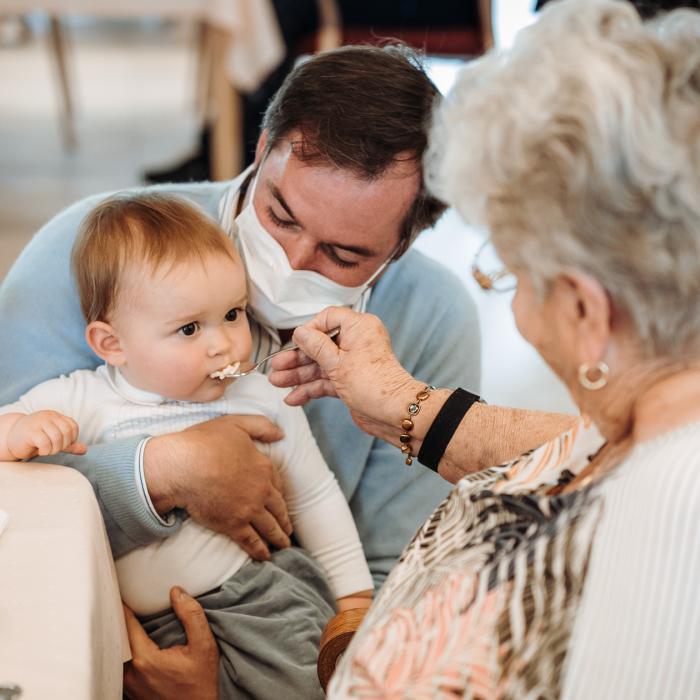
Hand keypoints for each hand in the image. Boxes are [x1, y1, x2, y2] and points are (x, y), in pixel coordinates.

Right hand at [7, 410, 86, 459]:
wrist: (10, 437)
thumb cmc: (35, 439)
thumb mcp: (54, 440)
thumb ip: (69, 444)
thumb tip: (85, 450)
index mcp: (56, 416)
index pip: (73, 426)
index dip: (71, 439)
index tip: (62, 445)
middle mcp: (48, 416)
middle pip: (67, 431)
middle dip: (64, 445)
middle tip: (54, 449)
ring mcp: (39, 422)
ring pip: (57, 438)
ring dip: (54, 449)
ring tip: (47, 450)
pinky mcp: (30, 431)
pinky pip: (45, 442)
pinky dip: (46, 451)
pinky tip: (40, 451)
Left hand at [123, 587, 218, 699]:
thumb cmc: (201, 683)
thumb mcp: (204, 646)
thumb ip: (192, 616)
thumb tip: (177, 593)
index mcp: (145, 659)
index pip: (126, 625)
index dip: (123, 607)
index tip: (122, 594)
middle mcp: (131, 674)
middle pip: (117, 640)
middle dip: (120, 622)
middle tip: (122, 603)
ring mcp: (129, 686)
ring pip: (118, 655)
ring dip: (122, 639)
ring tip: (128, 623)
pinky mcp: (131, 694)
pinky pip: (122, 668)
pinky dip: (125, 653)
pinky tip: (134, 646)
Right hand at [144, 415, 292, 560]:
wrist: (183, 467)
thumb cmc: (205, 442)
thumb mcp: (237, 424)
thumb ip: (261, 426)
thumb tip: (281, 434)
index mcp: (264, 468)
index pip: (278, 485)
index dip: (280, 495)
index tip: (282, 503)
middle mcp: (261, 491)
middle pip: (278, 509)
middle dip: (284, 521)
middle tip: (288, 531)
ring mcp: (249, 510)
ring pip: (269, 528)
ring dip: (278, 539)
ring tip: (282, 546)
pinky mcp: (233, 526)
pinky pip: (251, 541)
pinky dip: (260, 550)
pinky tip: (264, 556)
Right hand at [269, 307, 416, 437]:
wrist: (395, 414)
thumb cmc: (374, 384)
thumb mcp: (338, 362)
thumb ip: (316, 346)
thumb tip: (300, 332)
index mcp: (359, 327)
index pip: (328, 318)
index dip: (310, 329)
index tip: (295, 342)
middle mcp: (356, 342)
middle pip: (319, 345)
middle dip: (296, 357)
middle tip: (276, 366)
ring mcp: (352, 363)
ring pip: (320, 365)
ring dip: (298, 374)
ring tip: (277, 382)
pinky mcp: (350, 382)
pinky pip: (325, 381)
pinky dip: (310, 388)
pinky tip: (293, 397)